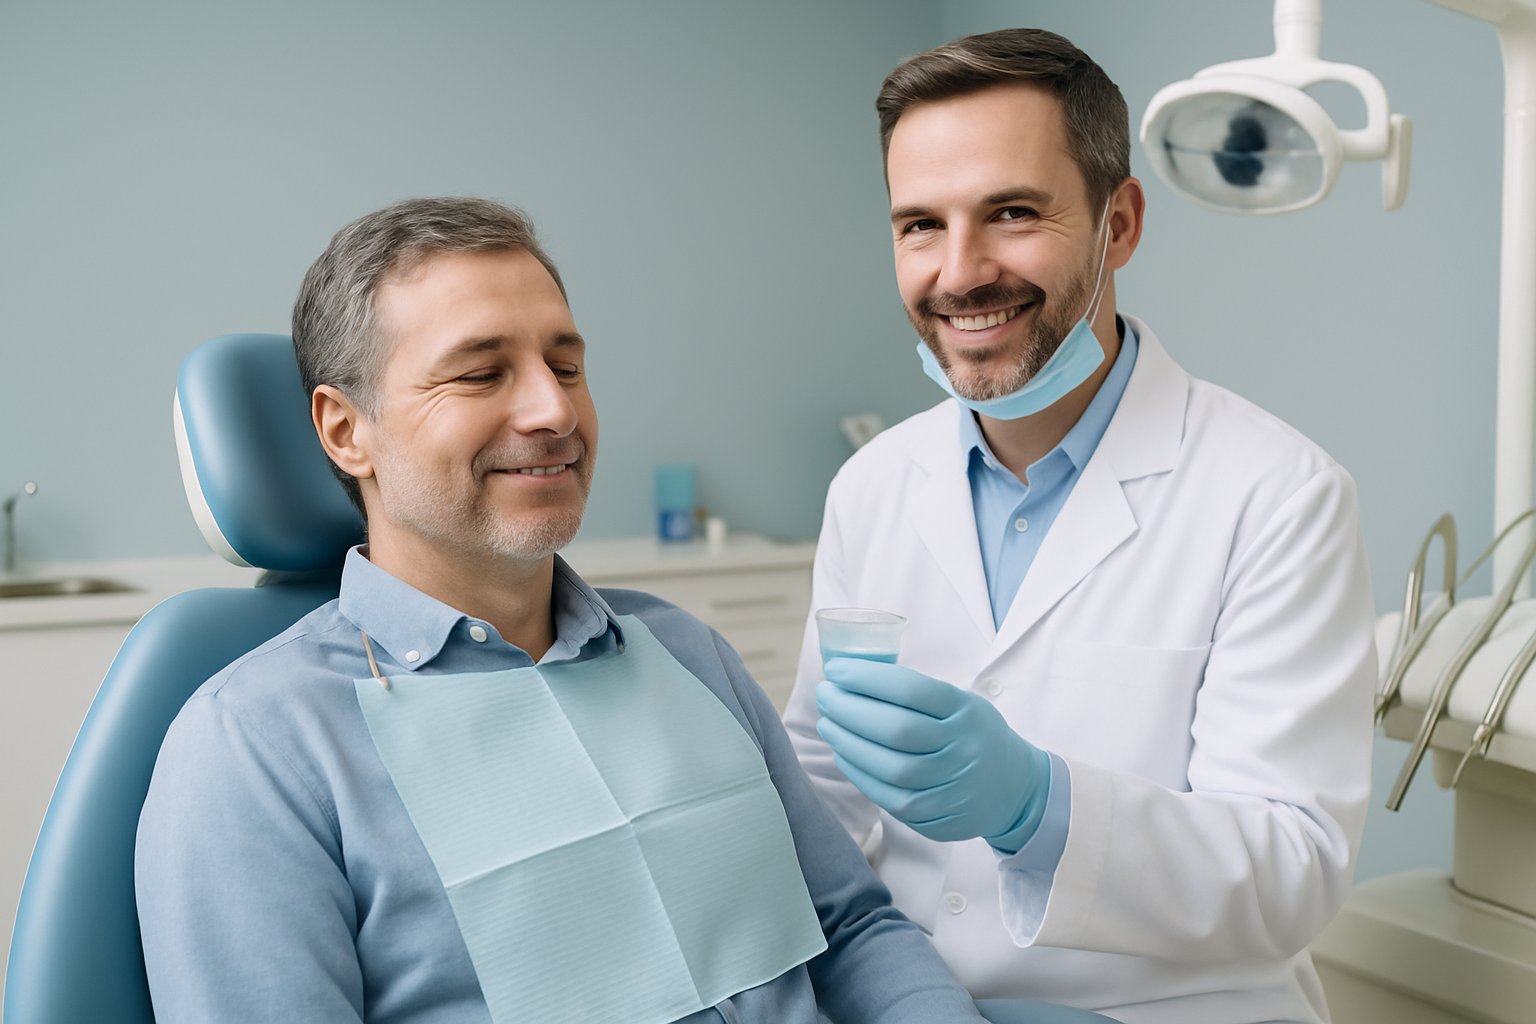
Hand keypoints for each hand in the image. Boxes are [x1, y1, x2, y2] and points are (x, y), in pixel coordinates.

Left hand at [816, 658, 1050, 852]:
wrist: (1014, 788)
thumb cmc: (971, 734)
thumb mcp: (959, 704)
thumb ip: (916, 694)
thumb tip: (851, 678)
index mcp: (965, 711)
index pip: (911, 689)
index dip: (867, 677)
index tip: (835, 669)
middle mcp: (961, 748)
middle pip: (896, 728)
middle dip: (849, 709)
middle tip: (825, 694)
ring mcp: (951, 786)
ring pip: (890, 767)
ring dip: (848, 743)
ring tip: (828, 723)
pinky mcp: (939, 817)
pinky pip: (890, 798)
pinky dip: (860, 774)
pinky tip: (843, 754)